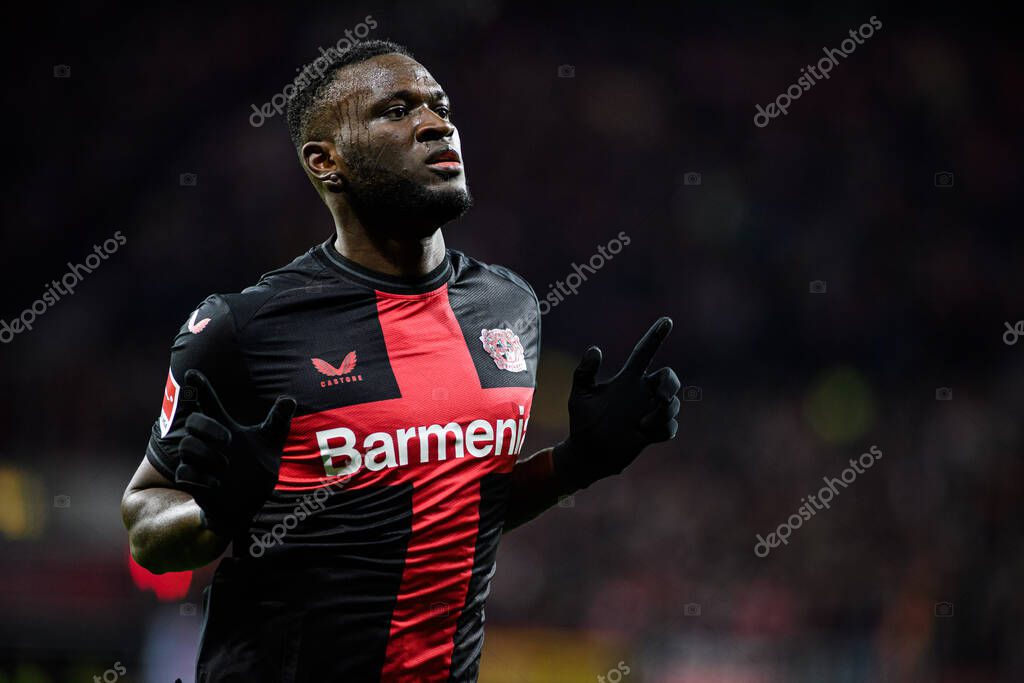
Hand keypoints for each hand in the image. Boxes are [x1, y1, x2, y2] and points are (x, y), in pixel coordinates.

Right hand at [174, 370, 295, 536]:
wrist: (247, 505)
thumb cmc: (256, 470)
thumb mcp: (270, 444)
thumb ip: (277, 422)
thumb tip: (290, 399)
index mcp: (224, 428)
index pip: (208, 402)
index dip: (201, 387)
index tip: (194, 373)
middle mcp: (208, 442)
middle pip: (193, 421)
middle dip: (207, 427)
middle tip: (228, 439)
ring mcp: (199, 461)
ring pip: (187, 446)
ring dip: (207, 455)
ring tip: (227, 466)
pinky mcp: (194, 481)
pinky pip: (185, 472)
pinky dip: (201, 477)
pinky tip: (218, 483)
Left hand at [553, 317, 680, 490]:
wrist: (588, 453)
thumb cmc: (583, 421)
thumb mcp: (580, 394)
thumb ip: (584, 371)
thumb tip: (595, 349)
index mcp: (627, 380)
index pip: (644, 352)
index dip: (655, 336)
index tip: (666, 320)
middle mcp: (642, 394)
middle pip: (669, 377)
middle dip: (671, 382)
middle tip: (661, 394)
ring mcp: (649, 413)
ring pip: (673, 404)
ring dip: (664, 411)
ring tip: (642, 422)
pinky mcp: (653, 433)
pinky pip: (670, 427)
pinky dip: (662, 428)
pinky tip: (644, 432)